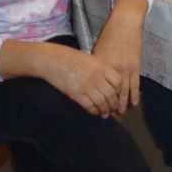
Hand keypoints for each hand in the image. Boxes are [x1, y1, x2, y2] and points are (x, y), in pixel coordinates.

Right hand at [0, 39, 122, 117]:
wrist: (52, 60)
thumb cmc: (71, 57)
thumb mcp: (91, 60)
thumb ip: (101, 69)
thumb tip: (109, 82)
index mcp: (101, 66)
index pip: (118, 81)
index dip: (119, 90)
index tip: (117, 94)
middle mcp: (97, 77)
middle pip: (110, 94)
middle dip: (113, 103)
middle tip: (113, 109)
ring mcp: (87, 86)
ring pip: (101, 102)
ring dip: (104, 110)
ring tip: (105, 113)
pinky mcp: (76, 94)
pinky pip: (89, 105)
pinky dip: (93, 111)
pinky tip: (95, 112)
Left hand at [92, 0, 147, 115]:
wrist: (125, 24)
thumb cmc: (110, 34)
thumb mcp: (99, 49)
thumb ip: (97, 65)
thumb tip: (95, 78)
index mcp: (102, 66)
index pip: (100, 87)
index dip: (99, 99)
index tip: (97, 108)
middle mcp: (113, 70)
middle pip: (112, 91)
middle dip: (111, 104)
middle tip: (109, 116)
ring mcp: (126, 69)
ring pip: (125, 90)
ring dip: (123, 103)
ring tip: (121, 113)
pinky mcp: (135, 66)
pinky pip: (136, 83)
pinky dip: (135, 94)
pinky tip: (134, 103)